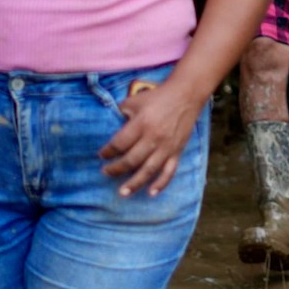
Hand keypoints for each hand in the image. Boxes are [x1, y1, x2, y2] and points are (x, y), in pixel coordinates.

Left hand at [99, 82, 205, 196]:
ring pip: (148, 170)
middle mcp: (154, 138)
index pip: (120, 143)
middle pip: (131, 160)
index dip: (108, 151)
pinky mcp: (177, 152)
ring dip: (134, 183)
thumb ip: (122, 114)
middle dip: (116, 168)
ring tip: (122, 192)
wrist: (186, 95)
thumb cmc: (158, 97)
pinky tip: (151, 193)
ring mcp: (166, 147)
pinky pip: (169, 171)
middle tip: (106, 172)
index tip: (102, 155)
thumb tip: (115, 129)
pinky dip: (160, 184)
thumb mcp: (135, 100)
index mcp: (141, 124)